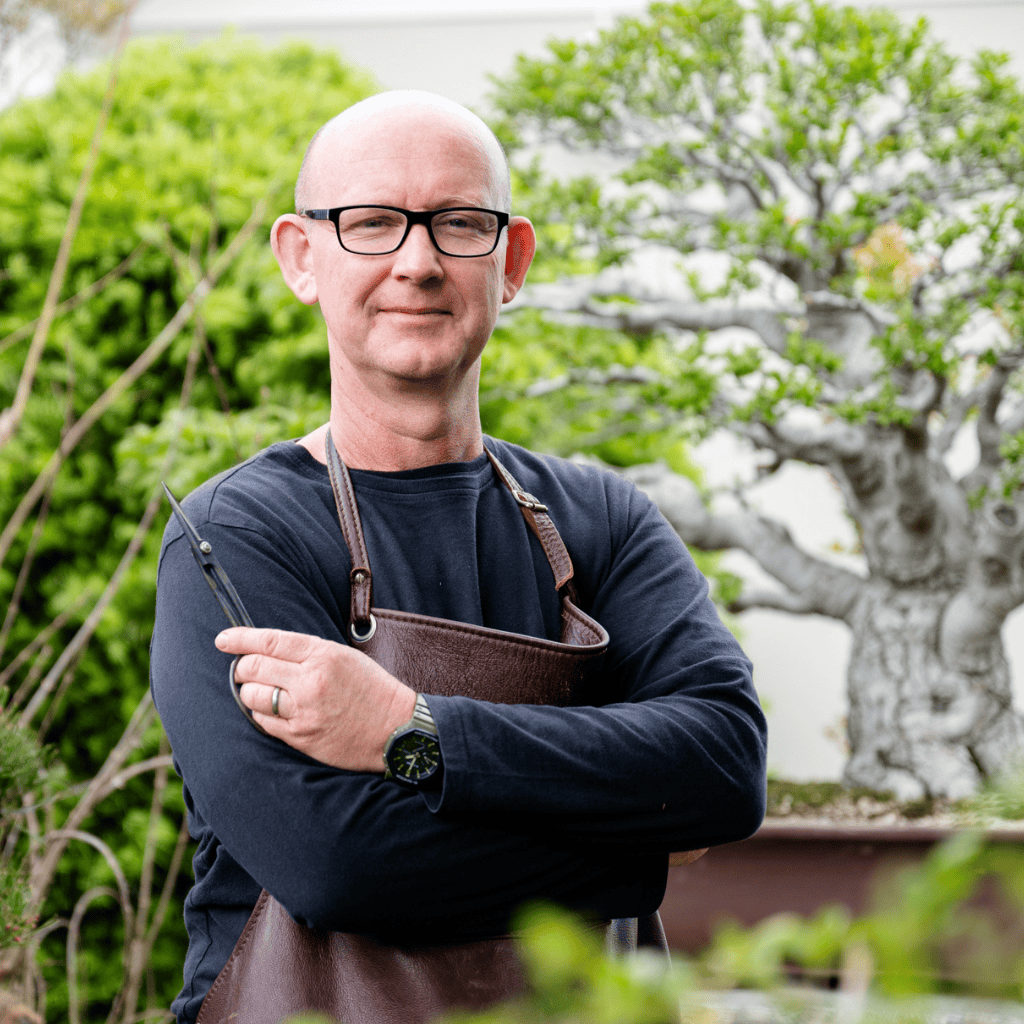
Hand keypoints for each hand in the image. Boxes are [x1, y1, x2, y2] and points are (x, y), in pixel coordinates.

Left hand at [215, 627, 416, 772]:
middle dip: (243, 667)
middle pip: (254, 668)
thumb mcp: (345, 656)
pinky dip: (261, 713)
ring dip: (249, 691)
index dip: (240, 638)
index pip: (270, 641)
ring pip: (253, 696)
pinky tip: (271, 710)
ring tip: (260, 690)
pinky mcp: (301, 737)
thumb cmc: (372, 689)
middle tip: (244, 669)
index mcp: (324, 655)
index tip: (222, 639)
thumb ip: (307, 652)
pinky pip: (263, 722)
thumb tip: (266, 649)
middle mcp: (311, 682)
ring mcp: (304, 712)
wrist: (396, 729)